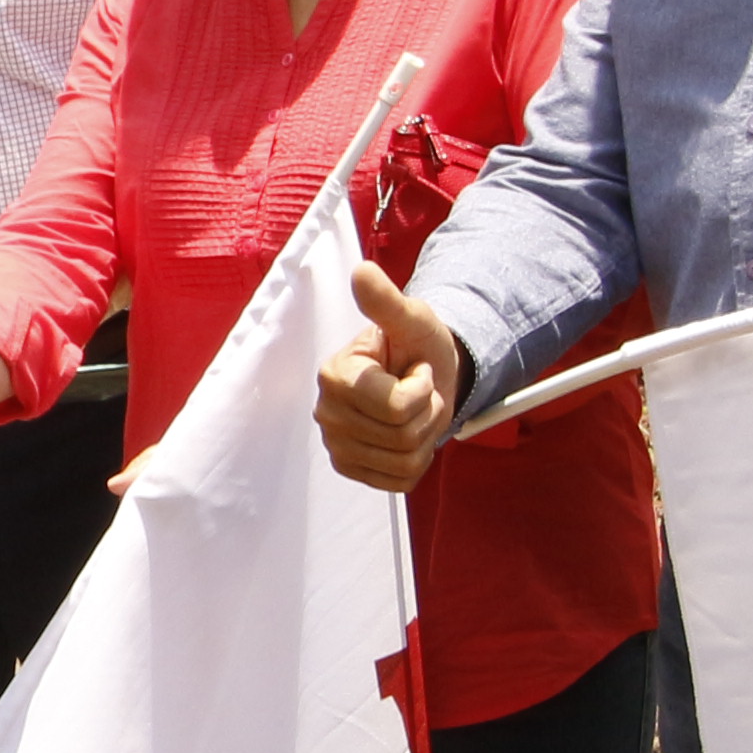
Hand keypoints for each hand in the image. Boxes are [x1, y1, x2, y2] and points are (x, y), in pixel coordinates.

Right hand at [315, 262, 468, 493]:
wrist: (423, 375)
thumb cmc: (416, 345)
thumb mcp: (411, 319)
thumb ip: (387, 302)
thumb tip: (363, 271)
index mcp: (335, 375)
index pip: (396, 407)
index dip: (422, 389)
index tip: (415, 369)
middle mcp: (326, 412)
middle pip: (402, 437)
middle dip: (425, 412)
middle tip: (416, 390)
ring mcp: (336, 444)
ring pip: (404, 461)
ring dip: (424, 436)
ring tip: (413, 410)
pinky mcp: (350, 468)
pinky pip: (399, 481)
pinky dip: (416, 461)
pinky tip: (407, 434)